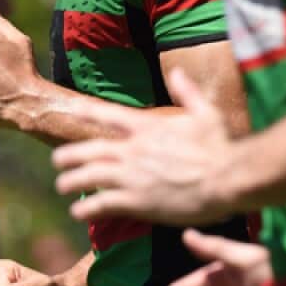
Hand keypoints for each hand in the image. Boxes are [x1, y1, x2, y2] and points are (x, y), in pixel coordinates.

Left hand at [53, 69, 238, 224]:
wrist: (228, 177)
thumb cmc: (221, 145)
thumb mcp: (206, 112)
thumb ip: (187, 92)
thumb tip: (177, 72)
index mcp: (148, 127)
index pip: (109, 115)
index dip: (87, 112)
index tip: (72, 110)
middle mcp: (134, 149)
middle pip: (90, 149)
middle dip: (69, 155)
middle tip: (56, 161)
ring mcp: (133, 176)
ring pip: (89, 176)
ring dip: (71, 181)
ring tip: (62, 187)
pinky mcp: (137, 201)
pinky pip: (102, 204)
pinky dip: (86, 208)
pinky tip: (77, 212)